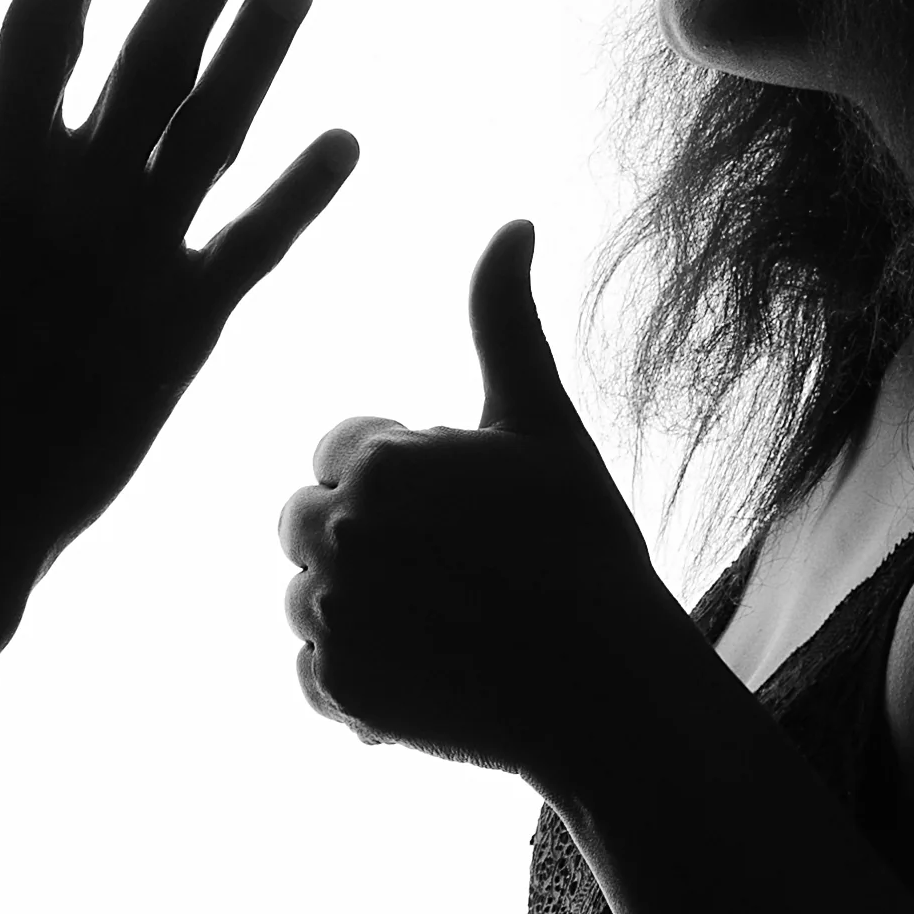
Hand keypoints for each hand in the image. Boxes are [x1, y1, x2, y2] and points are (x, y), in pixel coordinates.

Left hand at [279, 222, 672, 778]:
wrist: (611, 688)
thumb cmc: (583, 547)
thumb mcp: (542, 424)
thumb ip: (504, 321)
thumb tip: (512, 222)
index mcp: (379, 461)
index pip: (336, 453)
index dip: (399, 480)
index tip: (459, 515)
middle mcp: (338, 534)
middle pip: (303, 521)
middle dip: (359, 538)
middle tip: (447, 572)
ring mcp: (331, 617)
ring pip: (305, 597)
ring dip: (356, 609)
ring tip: (442, 626)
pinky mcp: (336, 691)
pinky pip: (312, 673)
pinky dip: (358, 677)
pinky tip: (429, 673)